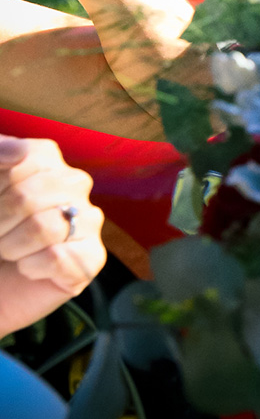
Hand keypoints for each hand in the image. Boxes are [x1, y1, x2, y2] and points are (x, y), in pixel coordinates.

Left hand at [0, 136, 106, 335]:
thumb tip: (18, 151)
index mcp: (46, 161)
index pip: (24, 158)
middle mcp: (74, 184)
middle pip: (28, 197)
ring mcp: (88, 221)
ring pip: (44, 228)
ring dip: (10, 247)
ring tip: (8, 252)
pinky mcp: (92, 258)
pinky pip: (57, 258)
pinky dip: (29, 268)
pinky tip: (27, 268)